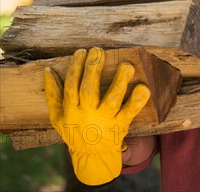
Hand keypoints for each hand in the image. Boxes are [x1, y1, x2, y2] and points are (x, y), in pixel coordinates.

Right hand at [44, 47, 150, 185]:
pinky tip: (143, 89)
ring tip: (126, 66)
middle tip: (98, 51)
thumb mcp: (58, 118)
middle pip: (89, 90)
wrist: (92, 158)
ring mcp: (105, 120)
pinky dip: (137, 102)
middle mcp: (87, 114)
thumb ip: (53, 95)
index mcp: (71, 110)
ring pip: (111, 101)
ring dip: (119, 83)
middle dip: (93, 69)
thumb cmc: (75, 132)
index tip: (81, 51)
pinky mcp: (121, 125)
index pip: (72, 86)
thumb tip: (48, 71)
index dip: (75, 68)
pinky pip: (130, 113)